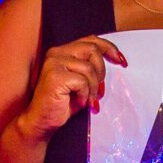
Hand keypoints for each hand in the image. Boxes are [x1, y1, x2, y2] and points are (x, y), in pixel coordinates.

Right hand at [10, 35, 124, 145]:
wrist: (41, 122)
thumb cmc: (61, 104)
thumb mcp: (81, 82)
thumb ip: (91, 68)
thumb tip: (115, 60)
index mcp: (62, 51)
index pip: (90, 40)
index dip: (109, 48)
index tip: (121, 61)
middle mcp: (56, 53)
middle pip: (92, 50)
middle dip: (101, 72)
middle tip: (98, 90)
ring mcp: (54, 63)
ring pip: (89, 68)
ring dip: (93, 88)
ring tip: (88, 100)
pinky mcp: (55, 77)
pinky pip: (82, 81)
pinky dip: (85, 95)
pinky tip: (79, 103)